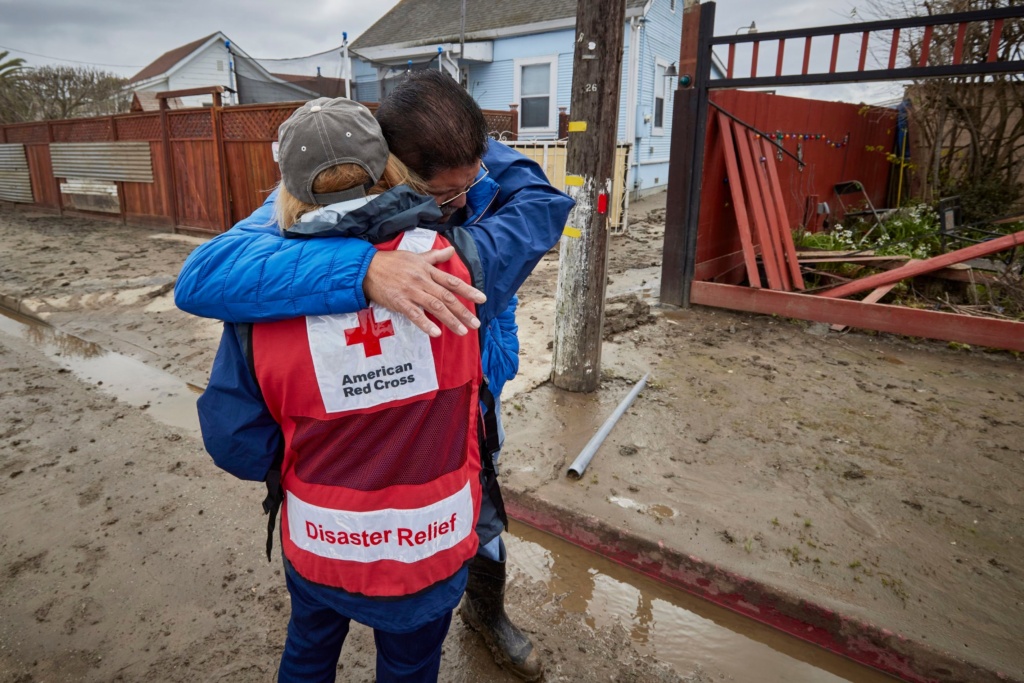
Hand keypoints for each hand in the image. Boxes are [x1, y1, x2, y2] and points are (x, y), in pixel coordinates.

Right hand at [363, 247, 485, 336]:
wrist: (367, 268)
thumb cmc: (392, 262)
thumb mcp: (415, 256)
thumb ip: (435, 257)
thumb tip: (451, 250)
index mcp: (427, 270)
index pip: (452, 282)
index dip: (468, 290)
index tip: (482, 299)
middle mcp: (422, 281)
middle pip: (447, 297)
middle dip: (463, 311)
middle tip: (476, 324)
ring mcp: (411, 291)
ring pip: (435, 307)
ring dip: (450, 320)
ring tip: (463, 331)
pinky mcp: (399, 302)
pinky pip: (415, 315)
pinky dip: (425, 324)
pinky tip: (436, 334)